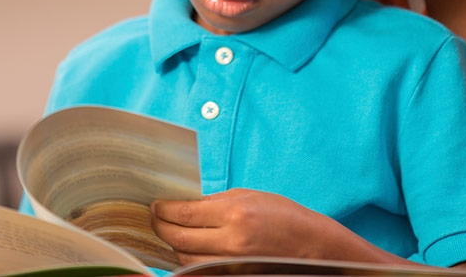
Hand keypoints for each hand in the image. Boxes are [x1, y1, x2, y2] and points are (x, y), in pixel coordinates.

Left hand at [150, 188, 386, 265]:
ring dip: (173, 244)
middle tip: (155, 217)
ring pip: (185, 258)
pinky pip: (199, 270)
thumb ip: (215, 202)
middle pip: (178, 239)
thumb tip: (185, 203)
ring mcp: (230, 264)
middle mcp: (230, 242)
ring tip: (170, 230)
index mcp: (235, 214)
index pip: (184, 213)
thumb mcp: (250, 196)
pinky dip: (188, 259)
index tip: (155, 204)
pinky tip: (186, 247)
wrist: (310, 246)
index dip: (163, 209)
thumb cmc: (283, 215)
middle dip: (160, 227)